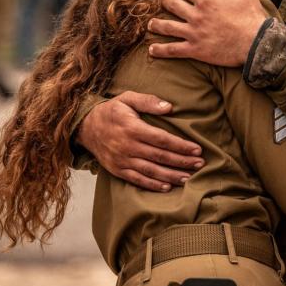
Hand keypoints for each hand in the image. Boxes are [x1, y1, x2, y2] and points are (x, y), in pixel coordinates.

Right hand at [77, 91, 203, 191]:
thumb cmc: (111, 111)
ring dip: (171, 176)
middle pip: (160, 157)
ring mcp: (122, 160)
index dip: (180, 146)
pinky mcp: (117, 170)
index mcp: (132, 128)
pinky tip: (167, 187)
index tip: (196, 149)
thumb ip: (148, 101)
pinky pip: (137, 180)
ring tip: (188, 177)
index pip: (161, 139)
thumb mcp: (127, 98)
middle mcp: (127, 146)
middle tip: (200, 164)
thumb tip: (169, 107)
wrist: (85, 128)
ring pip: (151, 171)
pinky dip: (153, 185)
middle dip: (181, 162)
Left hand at [147, 0, 268, 66]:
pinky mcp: (195, 50)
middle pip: (173, 5)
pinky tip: (151, 50)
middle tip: (162, 0)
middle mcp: (196, 15)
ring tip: (150, 24)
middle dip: (166, 1)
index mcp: (206, 0)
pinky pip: (173, 50)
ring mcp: (194, 34)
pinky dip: (161, 50)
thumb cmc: (251, 16)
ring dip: (157, 24)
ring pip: (168, 27)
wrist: (257, 43)